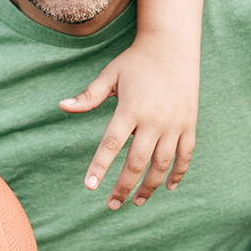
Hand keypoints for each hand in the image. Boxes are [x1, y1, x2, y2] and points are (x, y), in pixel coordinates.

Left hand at [60, 37, 198, 209]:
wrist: (173, 45)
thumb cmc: (137, 61)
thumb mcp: (110, 75)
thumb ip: (89, 96)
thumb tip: (61, 106)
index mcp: (130, 109)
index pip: (111, 145)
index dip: (100, 167)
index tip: (91, 187)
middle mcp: (154, 119)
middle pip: (137, 163)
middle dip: (123, 187)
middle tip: (112, 205)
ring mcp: (175, 123)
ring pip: (162, 165)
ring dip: (149, 187)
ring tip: (138, 202)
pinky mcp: (189, 124)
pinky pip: (185, 155)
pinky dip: (178, 174)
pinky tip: (168, 187)